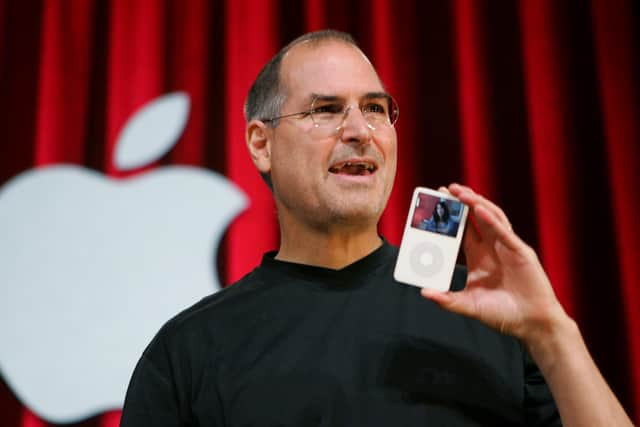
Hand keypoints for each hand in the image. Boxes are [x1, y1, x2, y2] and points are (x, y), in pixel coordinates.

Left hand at [420, 184, 567, 342]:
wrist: (531, 324)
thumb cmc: (502, 314)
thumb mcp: (468, 305)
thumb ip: (446, 299)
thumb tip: (423, 292)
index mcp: (478, 256)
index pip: (461, 231)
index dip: (450, 218)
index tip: (435, 205)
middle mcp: (491, 247)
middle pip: (474, 218)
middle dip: (461, 202)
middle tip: (444, 189)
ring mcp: (507, 247)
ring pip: (490, 217)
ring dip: (475, 203)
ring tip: (459, 192)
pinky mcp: (521, 252)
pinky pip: (505, 232)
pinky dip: (492, 219)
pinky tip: (480, 209)